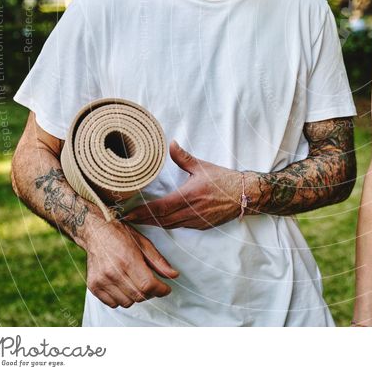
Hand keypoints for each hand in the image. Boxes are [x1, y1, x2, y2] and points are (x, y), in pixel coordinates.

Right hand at [85, 220, 178, 308]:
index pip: (148, 285)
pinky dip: (121, 299)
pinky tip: (123, 287)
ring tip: (136, 284)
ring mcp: (101, 281)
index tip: (166, 289)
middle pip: (138, 296)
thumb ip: (159, 261)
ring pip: (126, 303)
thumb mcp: (144, 243)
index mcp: (128, 260)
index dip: (161, 290)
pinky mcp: (93, 286)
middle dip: (151, 293)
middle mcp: (113, 272)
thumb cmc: (121, 235)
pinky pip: (112, 304)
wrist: (96, 232)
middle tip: (153, 285)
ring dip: (135, 297)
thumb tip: (174, 275)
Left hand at [122, 140, 242, 228]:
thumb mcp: (202, 166)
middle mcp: (191, 211)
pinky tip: (161, 221)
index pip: (160, 208)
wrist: (244, 195)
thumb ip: (183, 157)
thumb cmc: (224, 180)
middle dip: (143, 220)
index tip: (127, 213)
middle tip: (126, 219)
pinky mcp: (201, 226)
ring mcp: (196, 221)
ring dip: (154, 224)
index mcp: (189, 196)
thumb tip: (170, 143)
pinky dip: (168, 224)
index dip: (142, 212)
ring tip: (139, 221)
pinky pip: (180, 226)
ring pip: (169, 225)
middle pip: (161, 220)